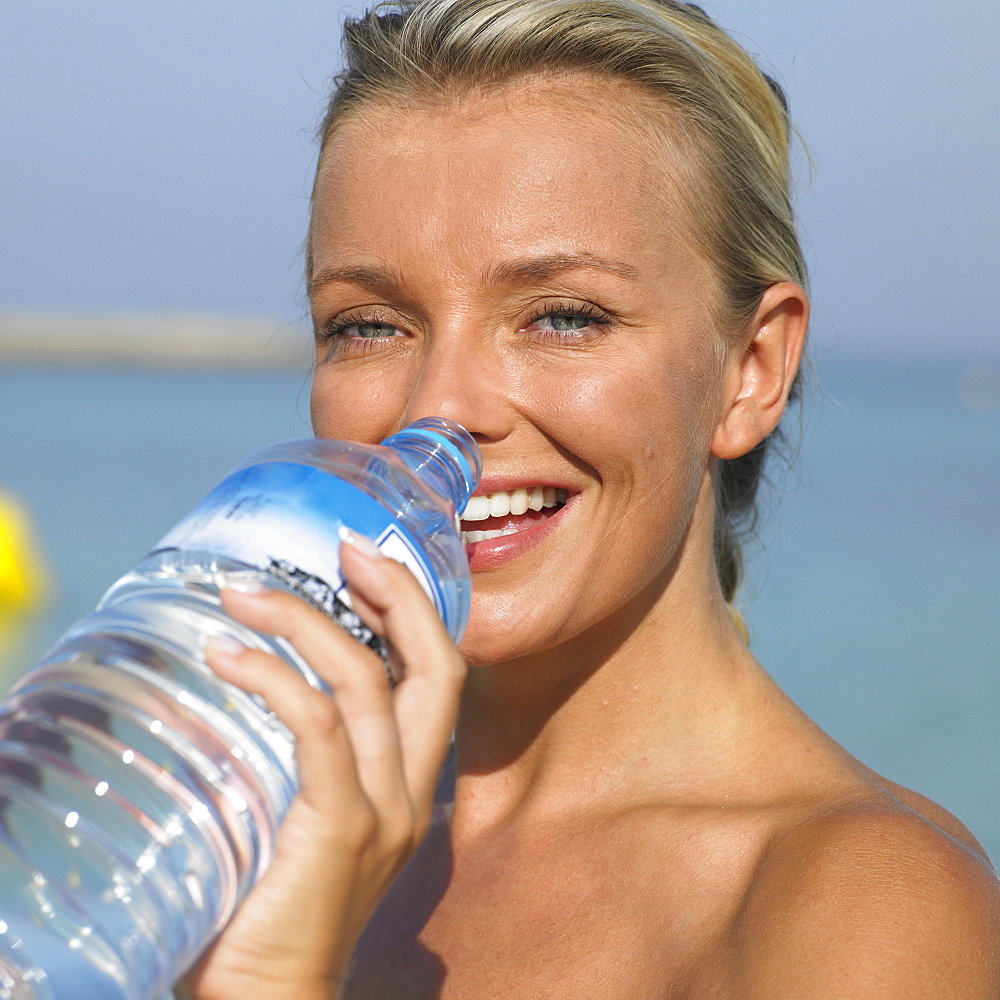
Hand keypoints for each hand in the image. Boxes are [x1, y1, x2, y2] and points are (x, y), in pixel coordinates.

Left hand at [176, 536, 465, 999]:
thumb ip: (303, 762)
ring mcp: (385, 812)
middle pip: (435, 666)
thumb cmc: (266, 910)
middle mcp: (411, 792)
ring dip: (306, 622)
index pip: (437, 677)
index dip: (412, 610)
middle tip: (343, 548)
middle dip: (397, 594)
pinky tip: (227, 656)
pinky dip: (274, 677)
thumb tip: (251, 678)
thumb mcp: (301, 820)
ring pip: (367, 682)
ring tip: (242, 595)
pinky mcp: (343, 829)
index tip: (365, 559)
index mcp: (408, 786)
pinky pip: (316, 727)